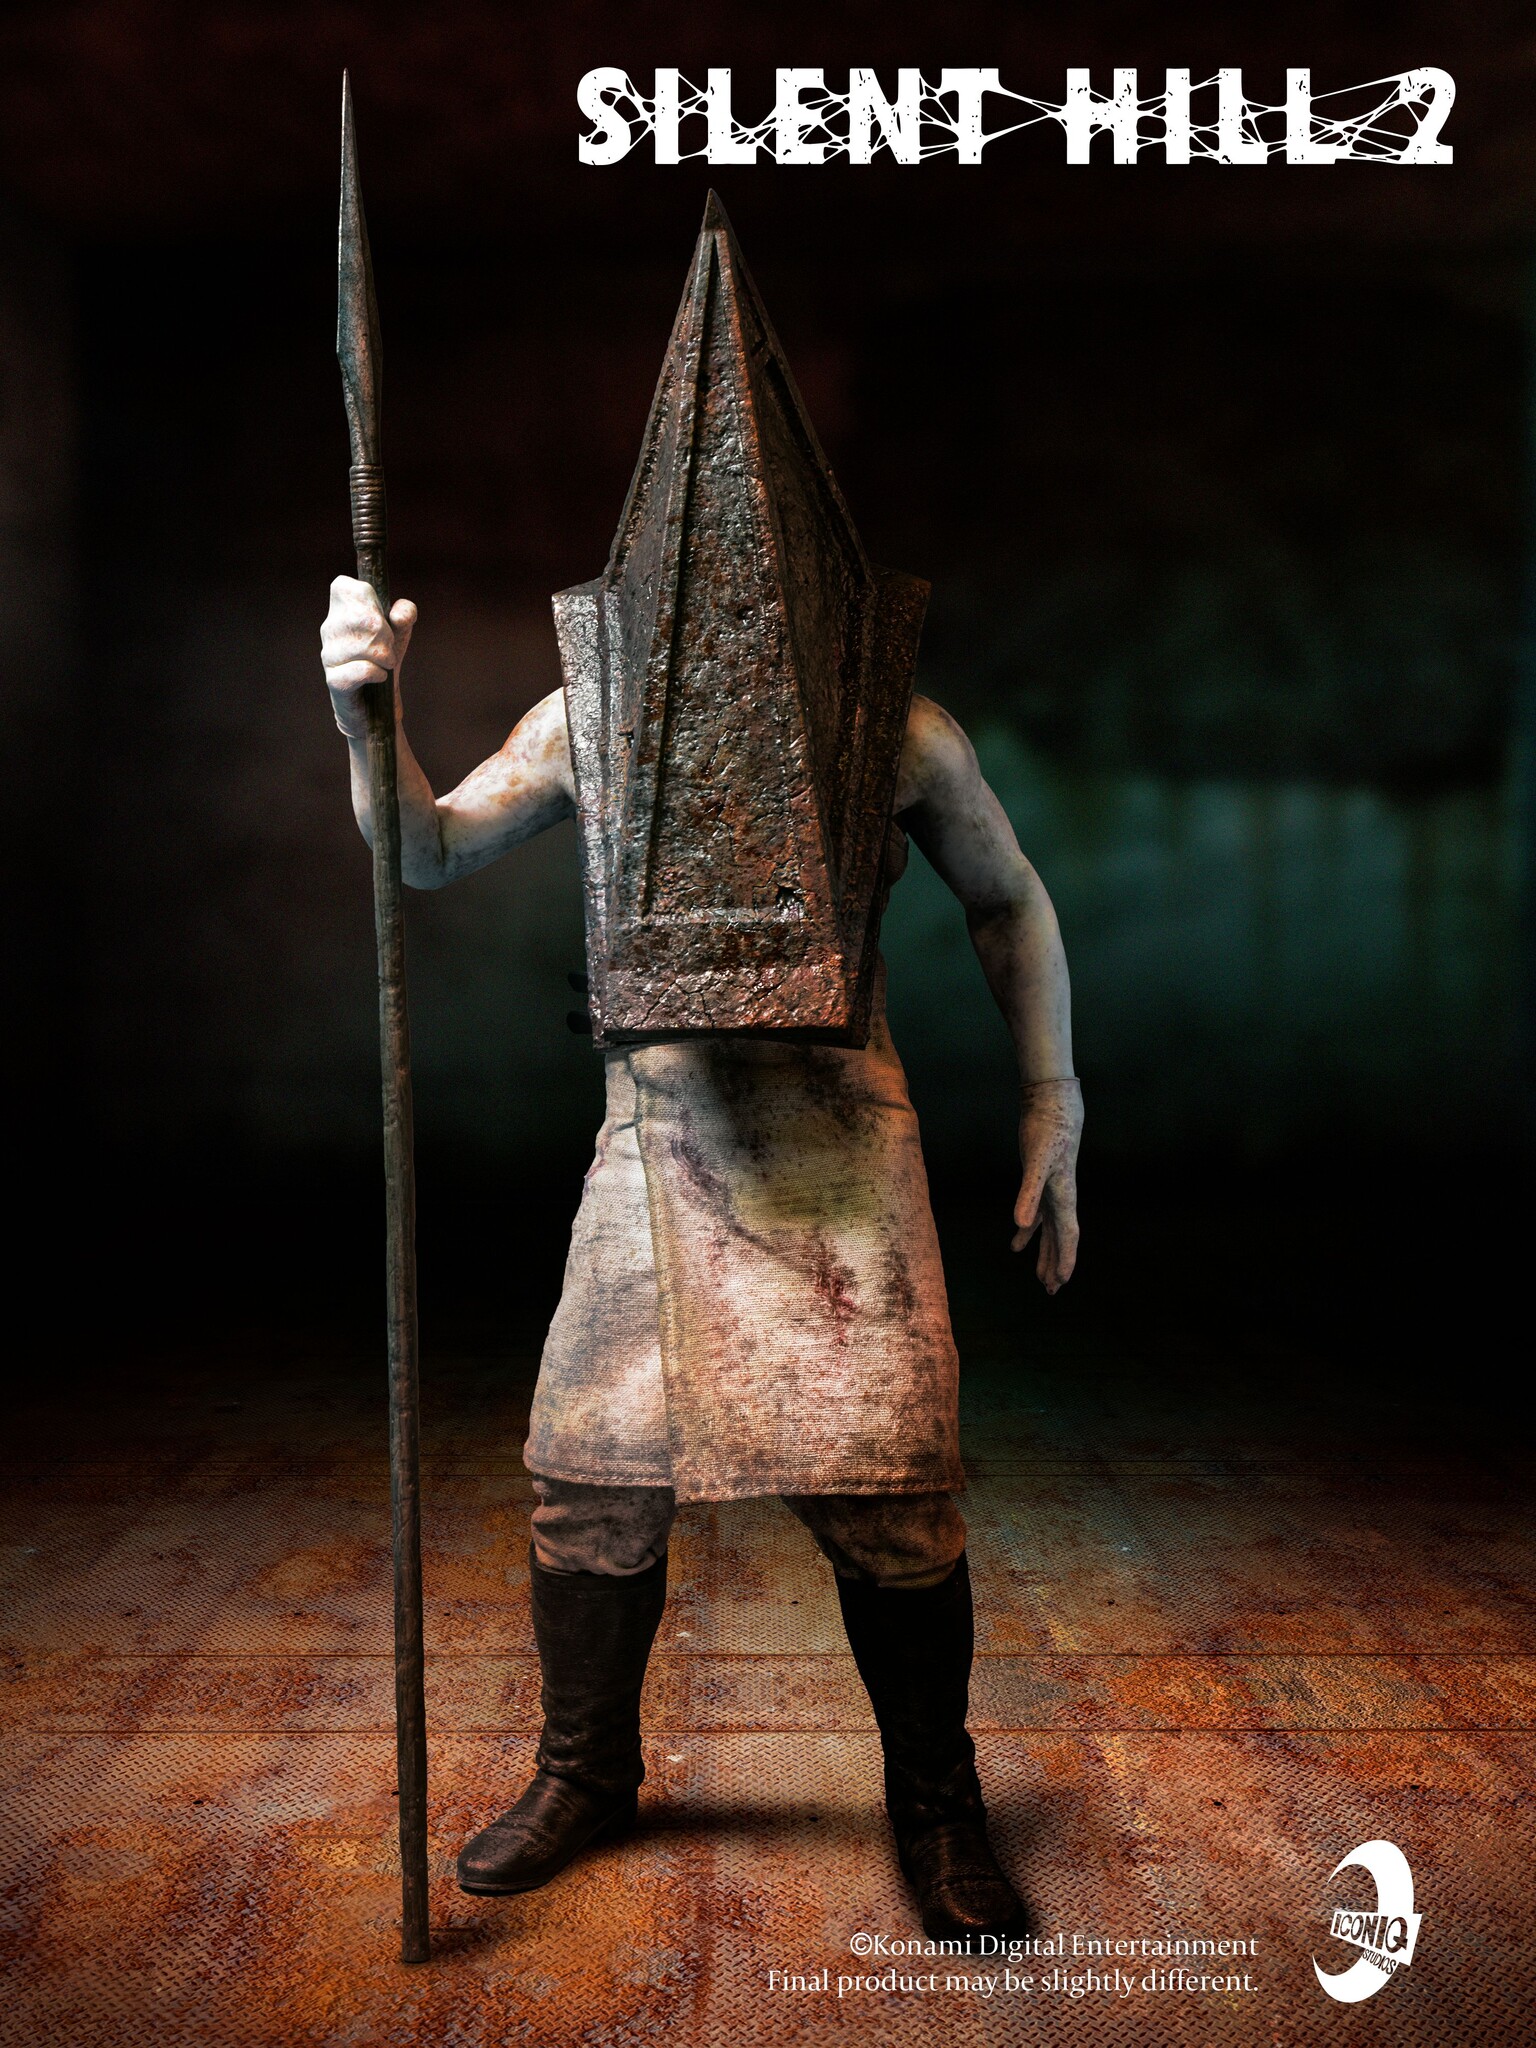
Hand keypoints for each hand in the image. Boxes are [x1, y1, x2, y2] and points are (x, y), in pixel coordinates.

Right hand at [321, 575, 416, 738]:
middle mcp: (329, 630)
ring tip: (383, 664)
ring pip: (366, 646)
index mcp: (339, 611)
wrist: (376, 704)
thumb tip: (399, 614)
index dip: (369, 600)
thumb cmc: (384, 660)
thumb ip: (405, 613)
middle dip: (386, 636)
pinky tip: (378, 677)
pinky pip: (362, 670)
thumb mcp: (400, 631)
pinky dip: (378, 673)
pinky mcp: (335, 681)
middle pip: (366, 619)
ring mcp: (328, 655)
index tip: (379, 618)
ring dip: (385, 657)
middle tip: (388, 649)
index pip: (344, 587)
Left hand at [1011, 1078, 1081, 1292]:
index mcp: (1063, 1197)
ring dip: (1045, 1253)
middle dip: (1056, 1265)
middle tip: (1051, 1291)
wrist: (1054, 1106)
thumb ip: (1028, 1193)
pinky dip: (1027, 1231)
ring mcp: (1051, 1191)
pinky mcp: (1040, 1183)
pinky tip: (1016, 1245)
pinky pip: (1036, 1216)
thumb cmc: (1048, 1131)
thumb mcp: (1035, 1162)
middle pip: (1061, 1239)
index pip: (1067, 1236)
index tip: (1060, 1283)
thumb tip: (1019, 1225)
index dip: (1065, 1260)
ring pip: (1050, 1231)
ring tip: (1040, 1278)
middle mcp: (1061, 1198)